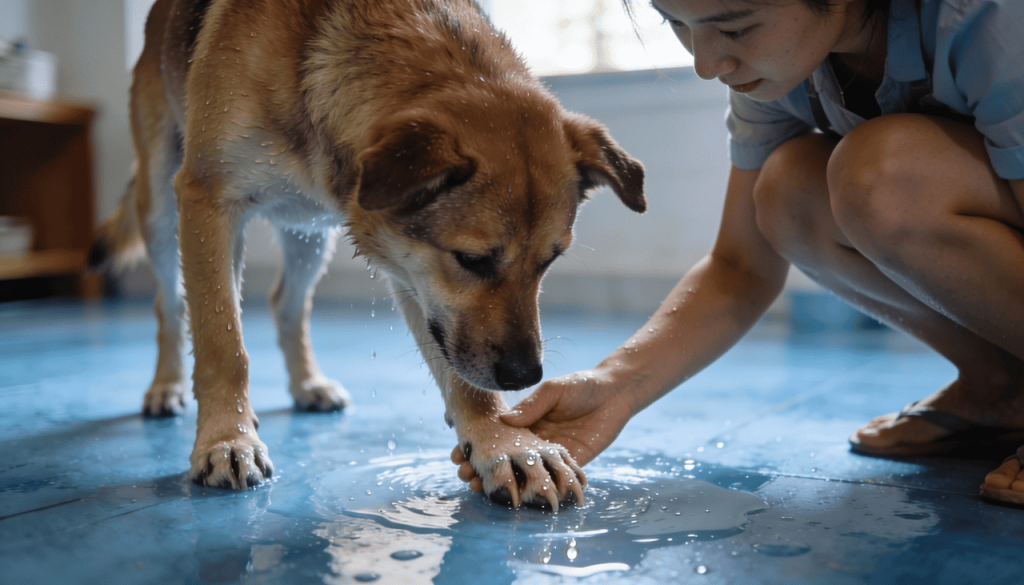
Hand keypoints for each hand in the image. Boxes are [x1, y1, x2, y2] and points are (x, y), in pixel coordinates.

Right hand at [451, 368, 632, 492]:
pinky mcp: (574, 462)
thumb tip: (505, 420)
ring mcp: (554, 453)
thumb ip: (532, 405)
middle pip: (506, 459)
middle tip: (464, 476)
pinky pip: (555, 480)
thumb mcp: (554, 390)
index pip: (498, 437)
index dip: (478, 445)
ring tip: (480, 489)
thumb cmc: (583, 384)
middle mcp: (537, 439)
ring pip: (524, 473)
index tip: (458, 453)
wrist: (617, 392)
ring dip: (504, 483)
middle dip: (483, 468)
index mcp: (528, 420)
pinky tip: (519, 498)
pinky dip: (537, 490)